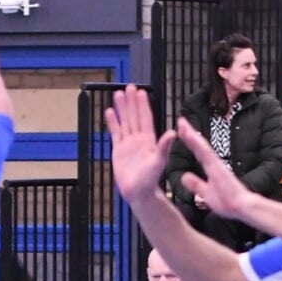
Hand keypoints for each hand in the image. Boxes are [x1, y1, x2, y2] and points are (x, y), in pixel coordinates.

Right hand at [105, 85, 175, 203]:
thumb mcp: (159, 161)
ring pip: (124, 121)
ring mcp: (128, 144)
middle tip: (128, 87)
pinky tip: (109, 112)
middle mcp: (139, 139)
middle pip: (134, 116)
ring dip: (122, 108)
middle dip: (131, 102)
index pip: (145, 118)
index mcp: (149, 140)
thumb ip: (164, 147)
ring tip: (117, 94)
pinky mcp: (119, 150)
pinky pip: (115, 133)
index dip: (143, 105)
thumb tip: (172, 133)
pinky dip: (112, 122)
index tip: (140, 92)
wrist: (138, 193)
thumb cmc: (150, 180)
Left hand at [176, 118, 256, 220]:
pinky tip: (190, 135)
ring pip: (201, 146)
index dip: (190, 142)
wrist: (241, 207)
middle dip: (189, 133)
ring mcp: (215, 164)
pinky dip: (197, 143)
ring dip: (191, 134)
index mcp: (211, 168)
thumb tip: (184, 177)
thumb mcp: (206, 194)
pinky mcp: (217, 166)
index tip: (182, 132)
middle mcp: (213, 163)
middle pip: (198, 145)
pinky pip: (205, 152)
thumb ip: (196, 184)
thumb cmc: (228, 202)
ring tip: (182, 123)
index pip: (198, 152)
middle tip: (180, 120)